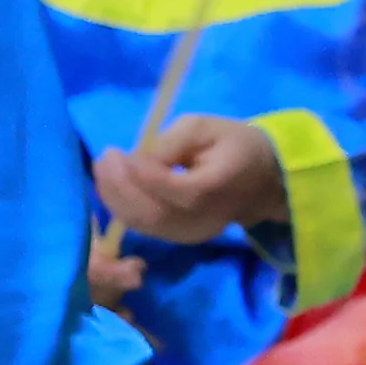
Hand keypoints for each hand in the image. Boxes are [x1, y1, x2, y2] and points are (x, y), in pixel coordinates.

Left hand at [90, 113, 287, 247]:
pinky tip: (113, 187)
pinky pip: (145, 227)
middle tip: (104, 158)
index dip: (142, 174)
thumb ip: (172, 141)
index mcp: (219, 187)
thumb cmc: (231, 145)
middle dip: (119, 186)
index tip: (121, 152)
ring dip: (115, 198)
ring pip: (145, 224)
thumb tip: (139, 160)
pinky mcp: (183, 237)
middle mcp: (207, 217)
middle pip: (155, 212)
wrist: (261, 179)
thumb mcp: (205, 127)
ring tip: (103, 169)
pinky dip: (122, 209)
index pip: (176, 189)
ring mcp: (194, 232)